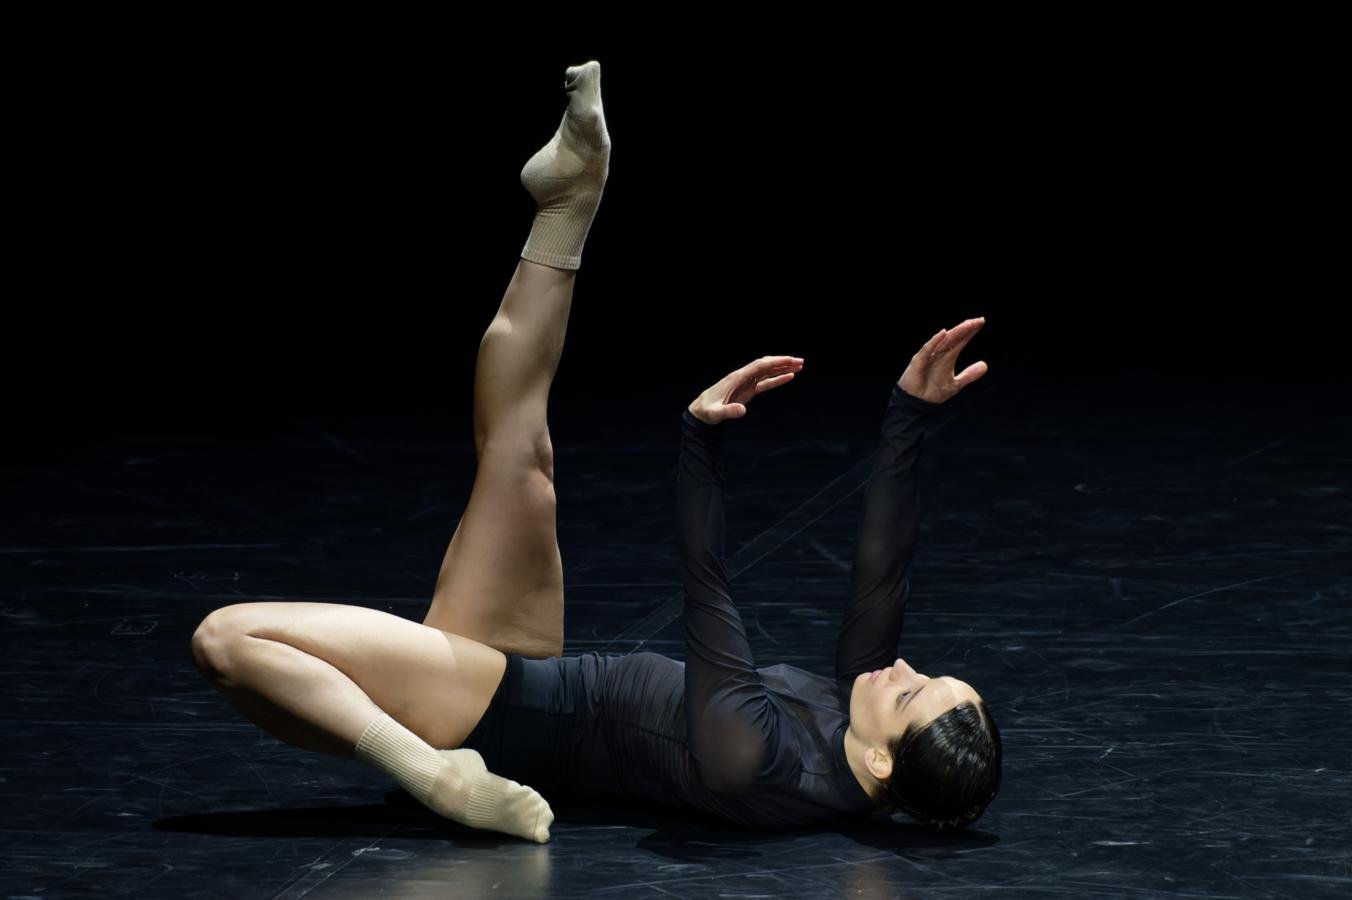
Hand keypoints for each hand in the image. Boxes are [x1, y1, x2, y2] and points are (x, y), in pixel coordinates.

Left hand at [688, 355, 804, 424]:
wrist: (700, 411)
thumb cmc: (707, 411)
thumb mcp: (716, 413)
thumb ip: (728, 412)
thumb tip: (743, 411)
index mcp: (737, 378)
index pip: (759, 366)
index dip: (775, 363)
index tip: (790, 361)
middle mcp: (743, 377)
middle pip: (765, 365)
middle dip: (782, 362)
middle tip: (800, 361)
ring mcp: (746, 383)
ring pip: (767, 372)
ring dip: (782, 368)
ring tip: (799, 366)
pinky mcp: (747, 390)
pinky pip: (765, 382)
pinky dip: (777, 379)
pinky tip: (789, 377)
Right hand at [898, 317, 987, 403]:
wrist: (918, 404)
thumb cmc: (933, 391)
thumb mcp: (956, 384)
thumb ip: (969, 374)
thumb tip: (985, 365)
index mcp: (947, 356)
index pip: (960, 340)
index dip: (970, 332)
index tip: (981, 321)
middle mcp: (938, 353)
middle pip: (953, 338)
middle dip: (965, 329)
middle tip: (977, 320)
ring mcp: (928, 356)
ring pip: (943, 341)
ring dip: (955, 332)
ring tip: (966, 325)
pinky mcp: (918, 362)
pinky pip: (927, 350)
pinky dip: (934, 341)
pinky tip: (943, 333)